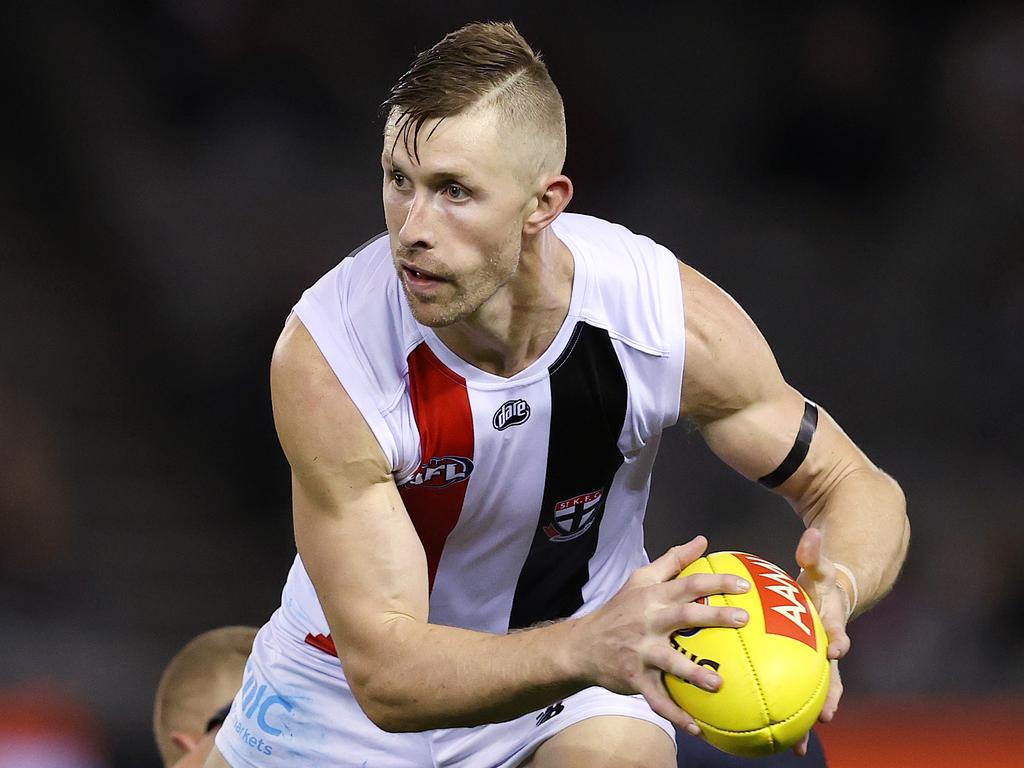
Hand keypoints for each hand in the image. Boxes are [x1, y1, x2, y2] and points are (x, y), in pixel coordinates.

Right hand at [575, 535, 750, 735]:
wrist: (583, 645)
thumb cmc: (619, 610)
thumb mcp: (641, 580)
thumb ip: (673, 561)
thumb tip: (702, 542)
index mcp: (652, 597)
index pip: (687, 584)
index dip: (715, 582)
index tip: (743, 586)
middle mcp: (647, 621)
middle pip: (683, 615)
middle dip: (714, 617)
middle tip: (744, 619)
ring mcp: (640, 651)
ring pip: (669, 662)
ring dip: (694, 673)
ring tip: (719, 684)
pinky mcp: (635, 678)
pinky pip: (657, 699)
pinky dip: (675, 714)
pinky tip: (697, 727)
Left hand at [793, 527, 851, 755]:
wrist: (834, 601)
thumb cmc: (821, 582)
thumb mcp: (818, 567)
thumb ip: (813, 553)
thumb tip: (811, 532)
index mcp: (832, 622)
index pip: (838, 628)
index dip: (838, 638)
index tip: (835, 649)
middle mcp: (828, 648)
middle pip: (832, 675)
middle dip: (830, 696)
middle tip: (826, 716)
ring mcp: (817, 664)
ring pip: (814, 694)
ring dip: (808, 718)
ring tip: (797, 746)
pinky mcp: (804, 673)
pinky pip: (793, 695)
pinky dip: (784, 715)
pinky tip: (767, 737)